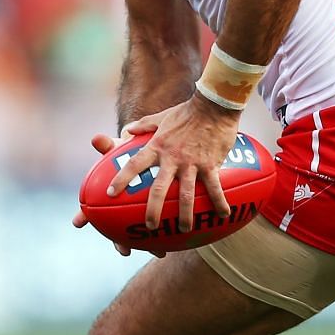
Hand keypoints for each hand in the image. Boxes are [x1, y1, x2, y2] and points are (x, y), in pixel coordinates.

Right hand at [72, 133, 157, 257]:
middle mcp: (120, 208)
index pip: (91, 205)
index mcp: (109, 195)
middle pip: (115, 229)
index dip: (83, 214)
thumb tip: (96, 138)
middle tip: (123, 251)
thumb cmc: (132, 151)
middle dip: (118, 241)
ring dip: (148, 245)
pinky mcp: (156, 214)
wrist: (150, 152)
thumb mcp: (121, 148)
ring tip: (159, 253)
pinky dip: (169, 235)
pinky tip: (179, 242)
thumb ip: (109, 146)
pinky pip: (162, 228)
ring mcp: (137, 214)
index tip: (77, 223)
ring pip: (140, 234)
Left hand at [109, 95, 240, 232]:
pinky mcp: (211, 165)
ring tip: (184, 229)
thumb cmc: (186, 112)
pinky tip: (223, 215)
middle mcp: (172, 158)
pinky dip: (219, 203)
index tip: (111, 193)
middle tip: (149, 227)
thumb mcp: (160, 117)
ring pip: (187, 195)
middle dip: (153, 210)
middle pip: (159, 189)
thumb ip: (143, 125)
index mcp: (157, 146)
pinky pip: (215, 188)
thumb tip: (127, 130)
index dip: (122, 178)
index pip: (135, 165)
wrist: (213, 105)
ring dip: (185, 215)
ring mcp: (192, 163)